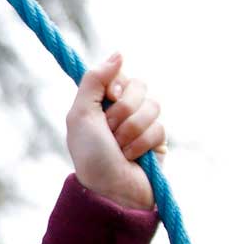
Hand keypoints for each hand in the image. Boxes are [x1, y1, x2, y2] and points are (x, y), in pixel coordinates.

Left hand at [66, 53, 164, 210]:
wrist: (111, 190)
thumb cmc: (90, 155)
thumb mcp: (81, 115)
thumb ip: (94, 80)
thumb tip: (119, 53)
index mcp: (101, 102)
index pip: (120, 75)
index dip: (116, 87)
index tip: (109, 100)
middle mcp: (122, 110)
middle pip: (140, 86)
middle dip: (124, 110)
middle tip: (110, 131)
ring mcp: (142, 125)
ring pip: (153, 106)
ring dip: (132, 129)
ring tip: (120, 148)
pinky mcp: (158, 141)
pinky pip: (161, 128)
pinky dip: (143, 144)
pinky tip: (133, 158)